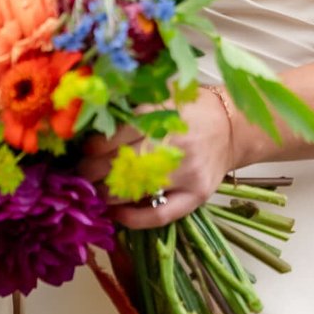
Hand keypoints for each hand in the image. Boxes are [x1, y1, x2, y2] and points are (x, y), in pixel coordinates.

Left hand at [81, 86, 255, 231]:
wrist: (233, 128)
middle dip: (92, 172)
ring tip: (93, 191)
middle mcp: (175, 145)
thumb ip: (132, 103)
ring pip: (136, 190)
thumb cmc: (191, 109)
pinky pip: (160, 214)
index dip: (94, 147)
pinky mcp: (197, 195)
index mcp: (163, 116)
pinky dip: (134, 219)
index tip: (84, 149)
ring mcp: (187, 173)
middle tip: (80, 173)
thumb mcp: (163, 95)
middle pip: (122, 164)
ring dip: (106, 195)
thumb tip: (91, 113)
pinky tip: (116, 213)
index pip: (118, 136)